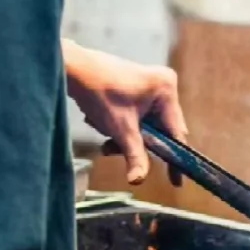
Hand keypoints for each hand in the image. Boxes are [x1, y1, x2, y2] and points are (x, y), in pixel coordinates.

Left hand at [62, 40, 187, 184]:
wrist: (72, 68)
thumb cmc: (99, 92)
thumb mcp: (120, 129)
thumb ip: (134, 155)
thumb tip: (138, 180)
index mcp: (166, 90)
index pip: (176, 132)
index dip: (174, 158)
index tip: (175, 181)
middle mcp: (164, 84)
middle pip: (160, 129)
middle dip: (138, 143)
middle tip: (115, 149)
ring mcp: (151, 85)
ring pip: (146, 125)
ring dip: (126, 137)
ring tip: (104, 137)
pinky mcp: (138, 87)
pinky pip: (137, 116)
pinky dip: (122, 126)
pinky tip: (102, 122)